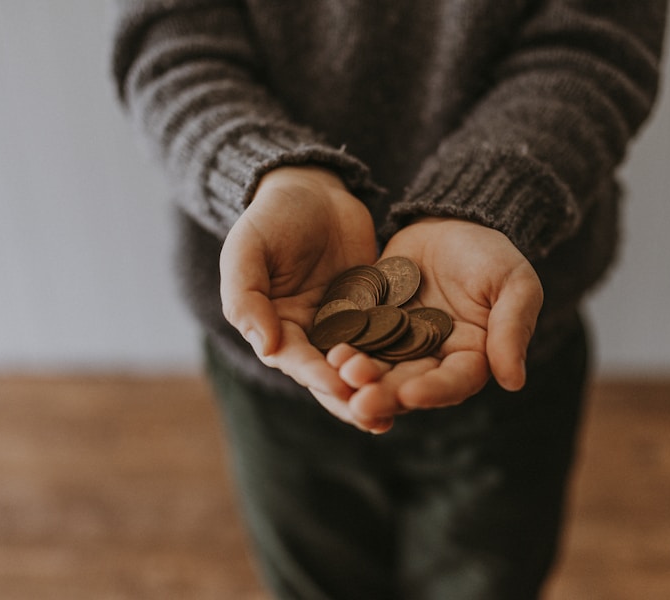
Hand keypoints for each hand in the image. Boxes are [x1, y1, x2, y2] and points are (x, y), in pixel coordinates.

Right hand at [219, 166, 377, 426]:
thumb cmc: (272, 217)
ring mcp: (343, 325)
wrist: (313, 189)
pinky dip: (399, 357)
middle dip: (351, 396)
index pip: (295, 359)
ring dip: (377, 387)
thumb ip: (247, 297)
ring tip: (400, 409)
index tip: (339, 386)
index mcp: (274, 326)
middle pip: (329, 374)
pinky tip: (422, 372)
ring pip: (361, 364)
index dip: (315, 374)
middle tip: (376, 417)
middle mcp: (309, 334)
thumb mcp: (248, 249)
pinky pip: (386, 337)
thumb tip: (267, 347)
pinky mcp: (373, 311)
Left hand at [327, 217, 542, 431]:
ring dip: (359, 376)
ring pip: (378, 368)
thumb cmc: (490, 253)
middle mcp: (432, 359)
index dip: (433, 391)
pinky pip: (355, 339)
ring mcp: (397, 343)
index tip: (411, 394)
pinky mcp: (370, 324)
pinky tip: (328, 351)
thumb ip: (512, 329)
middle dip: (385, 394)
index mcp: (471, 357)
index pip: (454, 382)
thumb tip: (514, 382)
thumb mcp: (514, 284)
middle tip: (360, 402)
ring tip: (341, 373)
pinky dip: (343, 347)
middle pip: (409, 384)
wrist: (448, 222)